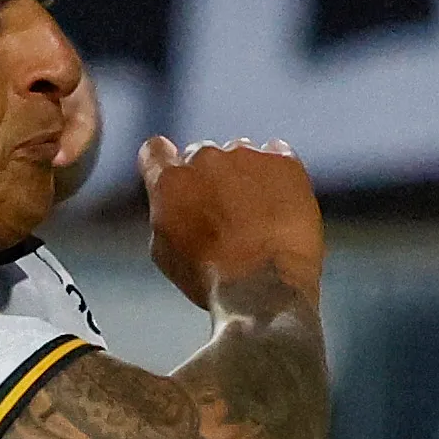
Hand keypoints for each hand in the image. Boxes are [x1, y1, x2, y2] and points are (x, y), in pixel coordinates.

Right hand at [140, 137, 321, 309]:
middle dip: (209, 178)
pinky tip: (280, 202)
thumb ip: (165, 212)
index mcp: (169, 181)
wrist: (265, 288)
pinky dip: (276, 175)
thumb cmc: (212, 279)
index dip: (164, 162)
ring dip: (244, 176)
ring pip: (240, 155)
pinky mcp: (283, 163)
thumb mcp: (167, 252)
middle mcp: (204, 158)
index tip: (177, 176)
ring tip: (258, 215)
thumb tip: (174, 201)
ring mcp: (246, 156)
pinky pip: (276, 156)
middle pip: (202, 156)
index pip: (155, 150)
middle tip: (224, 213)